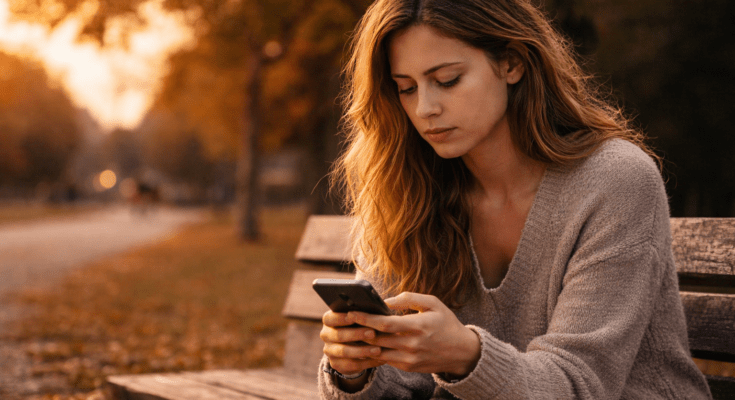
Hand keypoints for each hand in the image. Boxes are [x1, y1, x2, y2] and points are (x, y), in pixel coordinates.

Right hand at [320, 310, 385, 375]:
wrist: (356, 345)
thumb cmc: (360, 324)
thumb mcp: (359, 317)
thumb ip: (363, 313)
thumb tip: (377, 308)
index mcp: (329, 320)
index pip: (330, 318)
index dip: (341, 318)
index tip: (356, 317)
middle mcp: (326, 335)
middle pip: (338, 335)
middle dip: (356, 334)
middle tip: (373, 333)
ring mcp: (329, 350)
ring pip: (344, 352)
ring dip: (362, 351)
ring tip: (378, 350)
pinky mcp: (336, 364)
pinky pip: (351, 365)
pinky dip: (366, 363)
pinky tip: (379, 359)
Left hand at [351, 292, 480, 376]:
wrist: (462, 352)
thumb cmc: (446, 323)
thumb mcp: (433, 304)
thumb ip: (409, 298)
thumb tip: (386, 300)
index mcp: (418, 326)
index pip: (385, 324)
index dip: (366, 318)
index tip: (351, 312)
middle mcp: (412, 345)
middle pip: (377, 339)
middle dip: (358, 330)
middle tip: (343, 321)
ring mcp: (409, 359)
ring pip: (378, 352)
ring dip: (362, 344)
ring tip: (349, 333)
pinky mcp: (408, 367)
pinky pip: (385, 360)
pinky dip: (373, 352)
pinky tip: (363, 344)